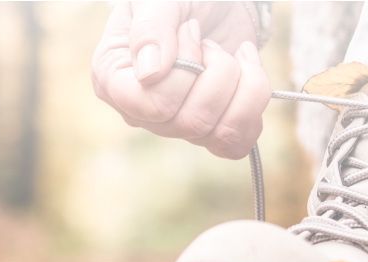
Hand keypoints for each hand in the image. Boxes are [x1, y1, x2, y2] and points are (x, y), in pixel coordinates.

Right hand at [91, 2, 270, 158]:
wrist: (218, 0)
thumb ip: (152, 27)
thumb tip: (150, 75)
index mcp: (114, 78)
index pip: (151, 106)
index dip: (183, 73)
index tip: (190, 30)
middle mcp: (141, 111)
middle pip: (190, 122)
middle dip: (216, 72)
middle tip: (209, 41)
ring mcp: (177, 124)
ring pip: (218, 134)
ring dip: (239, 84)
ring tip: (228, 54)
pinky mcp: (211, 128)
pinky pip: (237, 142)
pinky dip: (253, 102)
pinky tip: (247, 70)